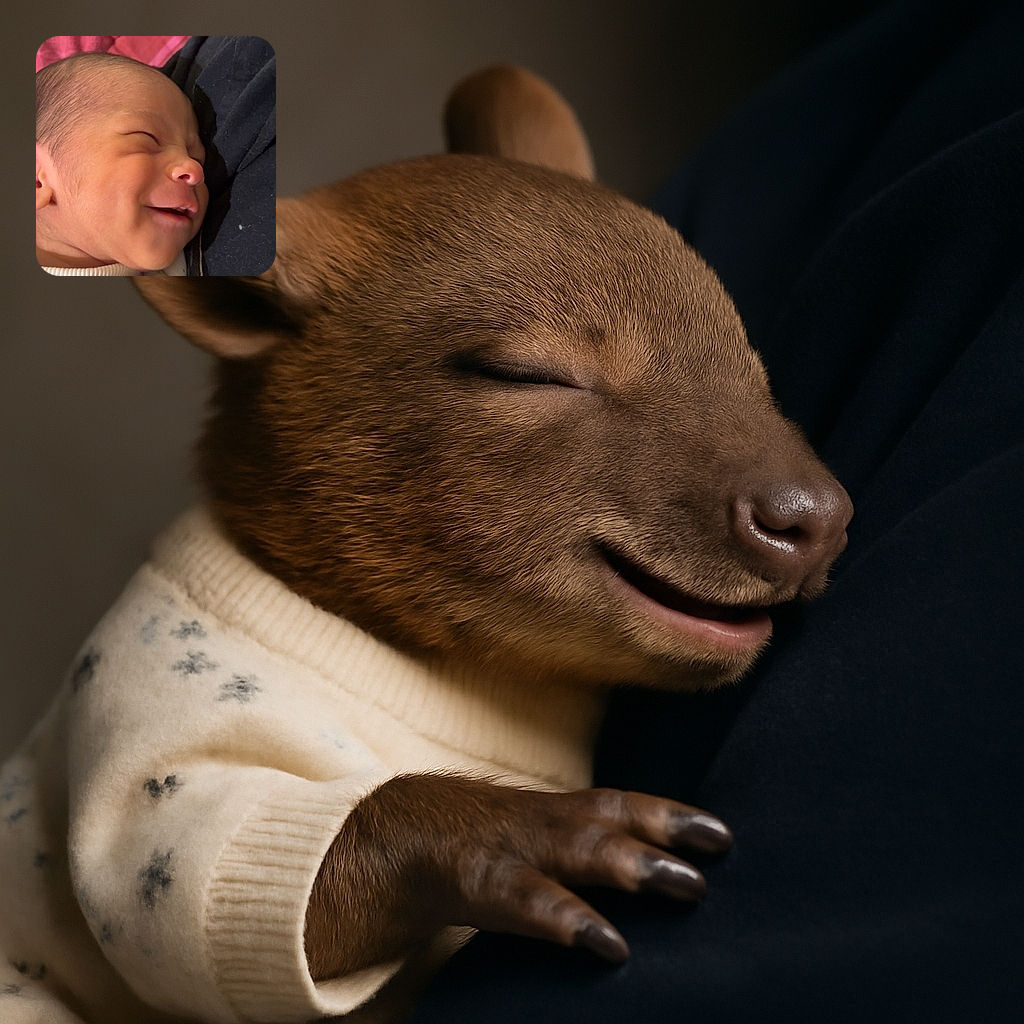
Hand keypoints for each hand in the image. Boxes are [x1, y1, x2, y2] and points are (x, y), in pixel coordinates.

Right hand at [305, 773, 731, 977]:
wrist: (391, 838)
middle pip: (608, 819)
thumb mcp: (533, 838)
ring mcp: (510, 850)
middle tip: (717, 849)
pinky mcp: (480, 884)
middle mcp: (539, 824)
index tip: (723, 834)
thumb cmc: (478, 845)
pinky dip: (567, 918)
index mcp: (554, 814)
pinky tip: (607, 943)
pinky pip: (527, 901)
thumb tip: (647, 875)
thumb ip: (581, 849)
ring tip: (685, 884)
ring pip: (577, 850)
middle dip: (663, 830)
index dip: (670, 814)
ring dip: (632, 864)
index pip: (620, 805)